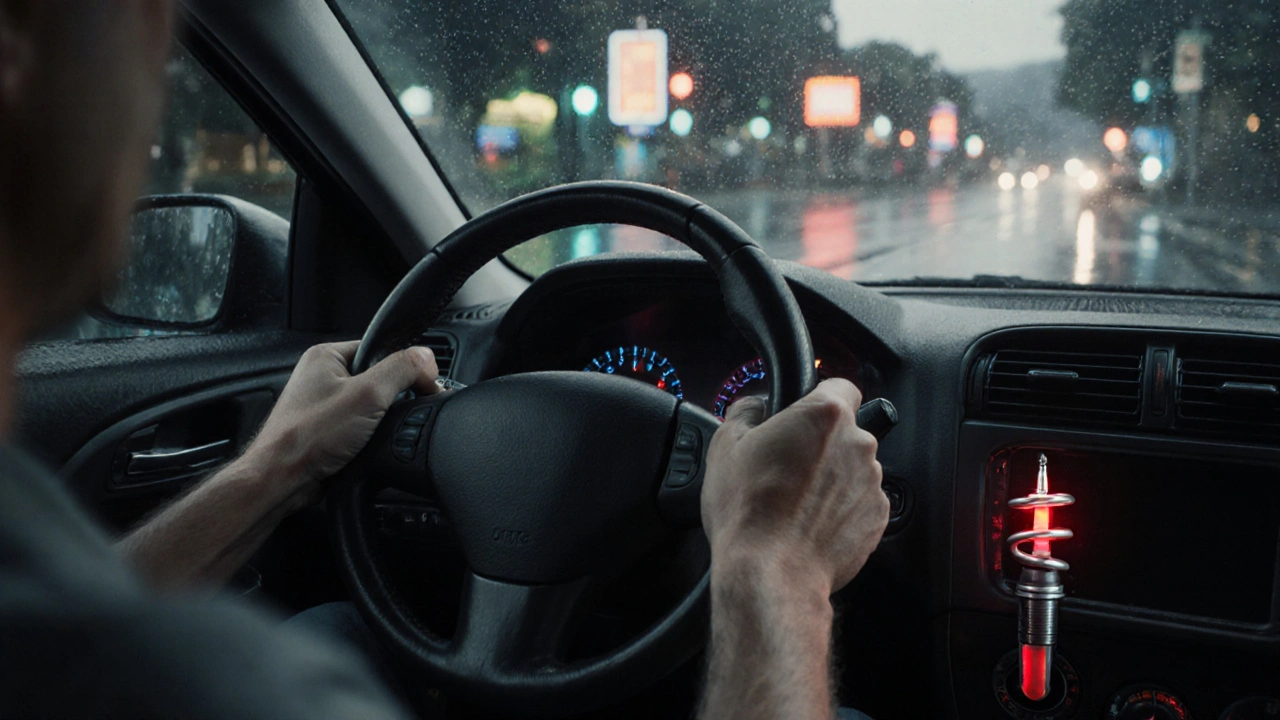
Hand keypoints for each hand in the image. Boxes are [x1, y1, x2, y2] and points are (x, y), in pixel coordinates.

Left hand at [244, 341, 439, 500]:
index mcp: (326, 356)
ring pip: (370, 406)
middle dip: (391, 397)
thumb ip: (402, 370)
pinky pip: (360, 427)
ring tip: (374, 433)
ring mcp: (323, 405)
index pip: (380, 348)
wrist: (283, 480)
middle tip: (391, 413)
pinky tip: (368, 446)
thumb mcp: (368, 394)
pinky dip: (370, 437)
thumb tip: (426, 359)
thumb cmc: (309, 436)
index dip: (405, 366)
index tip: (422, 384)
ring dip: (380, 420)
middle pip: (378, 378)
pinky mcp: (327, 430)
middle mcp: (321, 377)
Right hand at [701, 378, 886, 596]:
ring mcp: (872, 484)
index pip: (841, 385)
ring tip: (794, 501)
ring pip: (852, 468)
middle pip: (846, 431)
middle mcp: (859, 445)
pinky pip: (859, 502)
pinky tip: (808, 522)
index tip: (802, 415)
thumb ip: (746, 410)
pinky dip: (840, 509)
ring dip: (831, 478)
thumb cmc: (749, 511)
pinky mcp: (877, 519)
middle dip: (820, 444)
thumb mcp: (725, 444)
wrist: (771, 572)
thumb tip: (755, 406)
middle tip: (786, 466)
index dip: (818, 398)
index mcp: (826, 415)